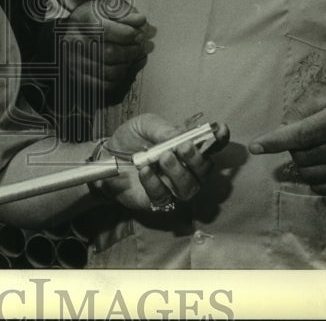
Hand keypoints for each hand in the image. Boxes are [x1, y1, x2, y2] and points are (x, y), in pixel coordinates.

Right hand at [60, 0, 153, 104]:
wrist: (77, 35)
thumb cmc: (96, 21)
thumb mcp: (108, 10)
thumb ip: (125, 14)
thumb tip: (141, 20)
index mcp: (82, 20)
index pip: (105, 30)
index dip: (127, 34)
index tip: (140, 35)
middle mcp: (75, 41)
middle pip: (109, 53)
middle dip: (131, 51)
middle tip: (141, 47)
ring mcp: (76, 61)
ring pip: (110, 71)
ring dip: (129, 66)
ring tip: (136, 57)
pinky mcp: (80, 78)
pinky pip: (106, 85)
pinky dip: (121, 79)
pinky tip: (128, 68)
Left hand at [96, 114, 228, 211]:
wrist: (105, 156)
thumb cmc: (130, 139)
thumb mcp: (144, 125)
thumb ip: (162, 128)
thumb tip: (179, 136)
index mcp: (186, 148)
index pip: (211, 147)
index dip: (219, 140)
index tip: (221, 129)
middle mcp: (186, 169)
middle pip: (204, 171)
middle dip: (197, 159)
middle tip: (182, 147)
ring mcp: (173, 187)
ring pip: (189, 188)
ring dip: (178, 173)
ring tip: (162, 158)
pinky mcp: (157, 201)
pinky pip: (164, 197)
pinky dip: (155, 183)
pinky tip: (144, 171)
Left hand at [249, 83, 325, 194]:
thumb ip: (304, 103)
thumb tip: (284, 125)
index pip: (300, 134)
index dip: (275, 141)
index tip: (256, 147)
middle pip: (301, 156)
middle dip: (294, 148)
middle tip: (305, 138)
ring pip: (308, 173)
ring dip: (304, 162)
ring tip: (316, 149)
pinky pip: (321, 187)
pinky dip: (315, 177)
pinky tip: (324, 163)